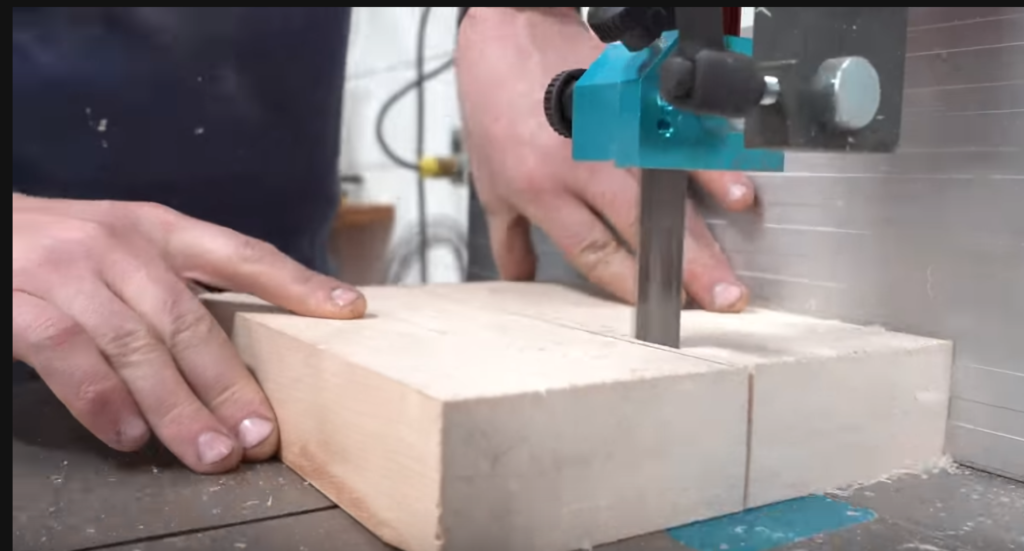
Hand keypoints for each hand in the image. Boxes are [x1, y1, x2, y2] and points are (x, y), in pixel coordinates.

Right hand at [12, 194, 365, 472]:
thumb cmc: (58, 250)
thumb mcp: (125, 248)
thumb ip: (178, 286)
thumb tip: (244, 346)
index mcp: (158, 228)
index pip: (242, 254)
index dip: (298, 283)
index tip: (348, 311)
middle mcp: (120, 244)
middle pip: (190, 318)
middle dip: (230, 382)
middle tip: (260, 434)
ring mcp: (67, 269)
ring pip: (136, 345)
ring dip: (178, 407)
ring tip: (210, 453)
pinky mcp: (17, 298)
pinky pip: (66, 352)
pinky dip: (101, 399)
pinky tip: (129, 435)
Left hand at [457, 8, 754, 311]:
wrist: (509, 30)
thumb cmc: (497, 102)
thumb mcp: (490, 177)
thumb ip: (509, 236)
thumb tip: (519, 280)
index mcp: (539, 188)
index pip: (592, 249)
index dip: (629, 282)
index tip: (658, 308)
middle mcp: (579, 164)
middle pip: (638, 227)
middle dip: (680, 271)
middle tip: (717, 303)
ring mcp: (610, 131)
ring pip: (663, 190)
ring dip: (702, 230)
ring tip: (732, 264)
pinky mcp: (632, 101)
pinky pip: (675, 141)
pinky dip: (709, 167)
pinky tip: (735, 192)